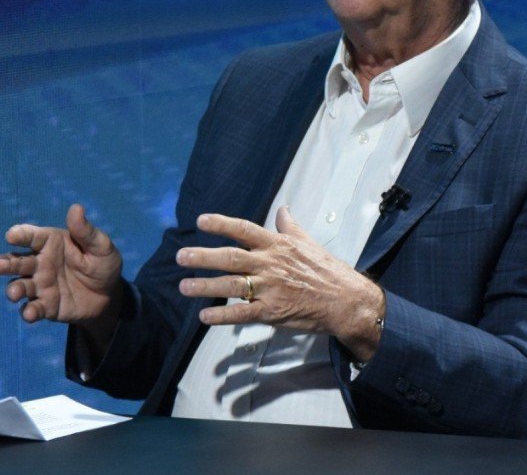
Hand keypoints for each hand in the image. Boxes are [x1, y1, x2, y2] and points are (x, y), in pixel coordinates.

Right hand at [0, 203, 123, 327]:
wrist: (109, 295)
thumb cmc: (102, 264)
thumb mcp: (101, 246)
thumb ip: (86, 232)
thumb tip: (76, 208)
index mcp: (51, 242)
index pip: (32, 236)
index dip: (20, 234)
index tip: (12, 235)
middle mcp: (39, 263)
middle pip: (17, 261)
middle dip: (4, 263)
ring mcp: (39, 285)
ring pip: (20, 286)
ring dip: (14, 289)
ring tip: (14, 292)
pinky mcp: (45, 306)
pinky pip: (33, 308)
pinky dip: (28, 312)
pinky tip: (30, 313)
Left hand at [176, 207, 384, 360]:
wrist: (346, 300)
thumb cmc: (327, 270)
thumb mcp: (308, 242)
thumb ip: (289, 226)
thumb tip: (282, 209)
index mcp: (277, 245)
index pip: (244, 230)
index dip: (221, 224)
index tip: (200, 221)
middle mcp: (270, 264)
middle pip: (230, 257)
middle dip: (203, 257)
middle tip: (181, 256)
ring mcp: (270, 288)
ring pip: (231, 285)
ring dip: (205, 286)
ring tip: (183, 286)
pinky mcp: (272, 312)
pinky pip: (242, 313)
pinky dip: (222, 316)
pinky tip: (204, 317)